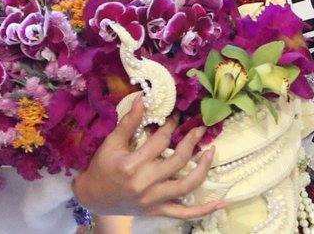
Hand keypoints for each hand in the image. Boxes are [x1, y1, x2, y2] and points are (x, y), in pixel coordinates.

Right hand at [71, 98, 222, 218]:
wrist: (92, 198)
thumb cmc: (102, 168)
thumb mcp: (111, 143)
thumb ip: (128, 122)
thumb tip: (142, 98)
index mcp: (132, 166)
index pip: (161, 141)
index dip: (171, 125)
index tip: (177, 116)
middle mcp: (145, 184)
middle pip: (178, 161)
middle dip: (191, 141)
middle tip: (199, 129)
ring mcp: (153, 201)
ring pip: (186, 186)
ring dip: (203, 168)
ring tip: (212, 151)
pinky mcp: (157, 211)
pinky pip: (185, 214)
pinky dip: (204, 210)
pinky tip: (221, 204)